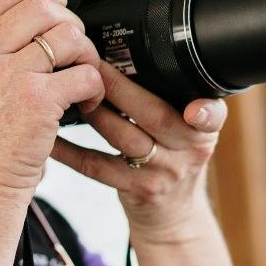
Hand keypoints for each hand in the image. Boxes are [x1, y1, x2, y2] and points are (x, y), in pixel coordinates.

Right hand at [0, 0, 104, 203]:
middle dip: (69, 23)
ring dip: (86, 54)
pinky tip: (87, 104)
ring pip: (68, 36)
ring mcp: (7, 77)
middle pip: (40, 7)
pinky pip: (84, 74)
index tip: (56, 3)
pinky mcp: (37, 102)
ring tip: (82, 79)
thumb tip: (17, 25)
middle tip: (75, 50)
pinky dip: (95, 87)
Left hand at [49, 62, 227, 242]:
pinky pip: (98, 167)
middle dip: (120, 88)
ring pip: (125, 139)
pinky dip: (72, 151)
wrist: (173, 215)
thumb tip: (136, 51)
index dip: (205, 111)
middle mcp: (189, 152)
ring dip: (95, 113)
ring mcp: (163, 174)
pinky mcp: (136, 191)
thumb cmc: (174, 158)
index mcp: (204, 130)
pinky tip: (53, 136)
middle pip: (155, 116)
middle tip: (92, 64)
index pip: (212, 116)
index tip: (194, 109)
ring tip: (71, 91)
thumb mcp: (190, 131)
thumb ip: (178, 98)